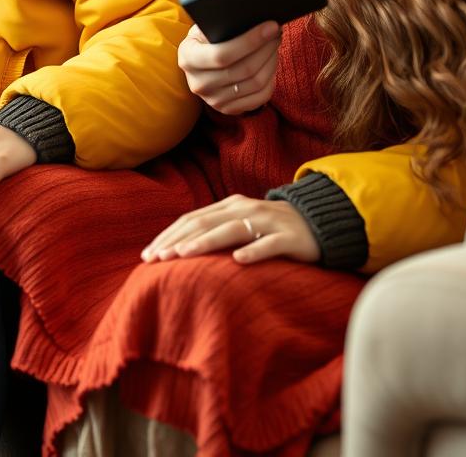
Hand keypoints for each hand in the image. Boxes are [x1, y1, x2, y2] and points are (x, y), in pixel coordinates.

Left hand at [140, 195, 320, 264]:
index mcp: (230, 206)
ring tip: (183, 254)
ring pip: (232, 230)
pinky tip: (238, 261)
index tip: (147, 255)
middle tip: (156, 259)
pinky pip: (269, 244)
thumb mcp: (240, 225)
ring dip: (205, 242)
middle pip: (205, 223)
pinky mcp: (289, 238)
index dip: (168, 235)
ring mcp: (267, 222)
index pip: (192, 219)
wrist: (318, 223)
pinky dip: (253, 251)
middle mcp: (244, 209)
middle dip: (177, 240)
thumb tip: (176, 249)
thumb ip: (215, 230)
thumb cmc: (271, 228)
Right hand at [177, 21, 280, 113]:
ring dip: (271, 61)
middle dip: (266, 48)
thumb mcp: (204, 27)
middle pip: (244, 70)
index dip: (251, 41)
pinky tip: (271, 63)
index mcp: (188, 58)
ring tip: (275, 45)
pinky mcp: (228, 109)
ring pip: (255, 83)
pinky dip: (271, 79)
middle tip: (277, 33)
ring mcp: (213, 100)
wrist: (198, 62)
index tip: (271, 26)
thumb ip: (224, 24)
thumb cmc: (205, 38)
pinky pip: (259, 97)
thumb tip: (257, 19)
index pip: (222, 55)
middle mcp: (198, 83)